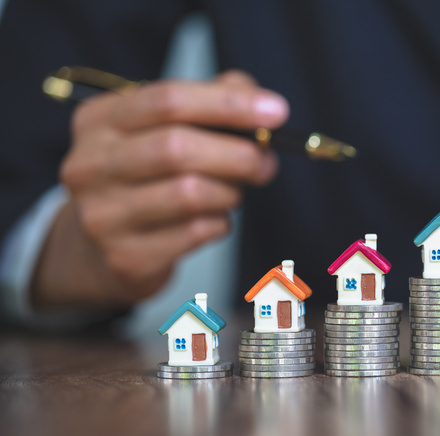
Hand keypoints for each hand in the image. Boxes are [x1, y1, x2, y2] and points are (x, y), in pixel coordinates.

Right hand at [32, 71, 288, 308]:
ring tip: (233, 193)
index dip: (228, 104)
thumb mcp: (166, 129)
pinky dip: (219, 223)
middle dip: (238, 155)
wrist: (103, 249)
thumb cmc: (148, 177)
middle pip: (176, 148)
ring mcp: (102, 214)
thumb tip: (262, 104)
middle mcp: (89, 165)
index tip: (276, 112)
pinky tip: (214, 220)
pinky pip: (195, 233)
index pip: (168, 100)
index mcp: (99, 120)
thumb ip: (213, 102)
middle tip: (266, 163)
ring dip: (229, 192)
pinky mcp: (125, 256)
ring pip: (189, 193)